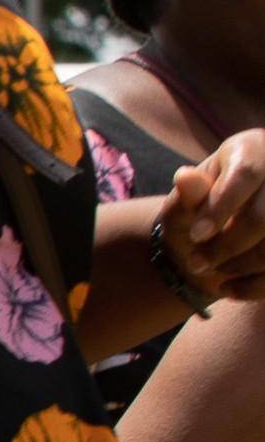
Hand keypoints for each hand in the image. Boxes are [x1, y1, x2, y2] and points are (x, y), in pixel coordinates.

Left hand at [160, 132, 264, 299]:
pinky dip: (256, 286)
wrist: (217, 233)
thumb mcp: (185, 202)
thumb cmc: (198, 210)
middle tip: (196, 263)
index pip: (245, 175)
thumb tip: (184, 177)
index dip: (221, 207)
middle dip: (228, 245)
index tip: (197, 236)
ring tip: (212, 275)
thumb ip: (187, 196)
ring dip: (243, 266)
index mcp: (254, 150)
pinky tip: (230, 291)